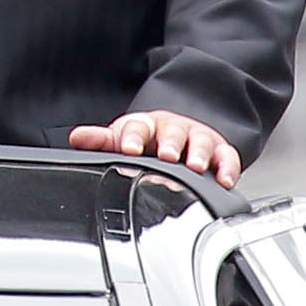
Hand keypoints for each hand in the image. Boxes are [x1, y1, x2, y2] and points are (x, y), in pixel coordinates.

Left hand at [73, 108, 241, 186]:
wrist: (180, 134)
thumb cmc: (149, 140)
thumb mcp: (123, 139)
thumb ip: (101, 141)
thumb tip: (77, 138)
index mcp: (147, 126)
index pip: (138, 127)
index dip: (133, 137)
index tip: (129, 148)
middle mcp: (173, 129)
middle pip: (172, 132)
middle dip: (170, 143)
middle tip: (168, 155)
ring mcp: (197, 138)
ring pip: (200, 142)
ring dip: (198, 154)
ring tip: (196, 167)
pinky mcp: (220, 150)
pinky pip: (227, 157)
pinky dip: (228, 168)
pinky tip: (225, 180)